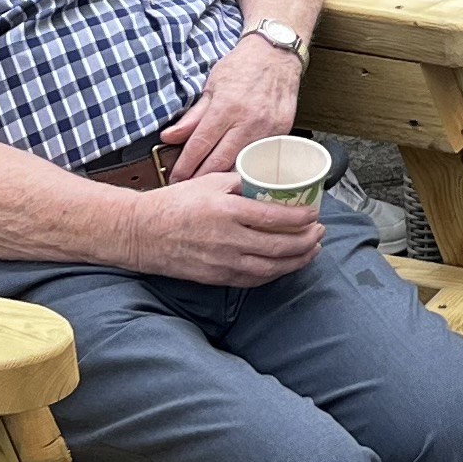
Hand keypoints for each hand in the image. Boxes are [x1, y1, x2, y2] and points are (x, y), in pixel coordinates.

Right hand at [130, 170, 323, 282]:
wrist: (142, 233)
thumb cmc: (174, 204)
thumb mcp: (209, 182)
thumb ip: (241, 182)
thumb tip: (269, 181)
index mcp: (228, 211)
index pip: (276, 218)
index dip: (302, 218)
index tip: (315, 213)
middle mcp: (228, 239)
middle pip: (280, 246)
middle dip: (308, 240)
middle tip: (320, 231)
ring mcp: (223, 262)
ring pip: (272, 267)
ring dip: (298, 260)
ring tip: (312, 250)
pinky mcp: (217, 277)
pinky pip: (254, 279)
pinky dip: (276, 273)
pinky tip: (286, 265)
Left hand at [161, 30, 302, 179]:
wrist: (276, 53)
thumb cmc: (242, 66)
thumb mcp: (211, 86)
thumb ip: (192, 116)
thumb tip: (169, 137)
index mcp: (226, 107)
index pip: (200, 145)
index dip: (185, 166)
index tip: (176, 177)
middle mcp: (248, 120)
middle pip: (220, 161)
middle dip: (200, 178)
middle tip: (188, 187)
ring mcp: (268, 128)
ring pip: (242, 164)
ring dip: (223, 176)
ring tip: (209, 183)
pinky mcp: (283, 132)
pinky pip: (260, 156)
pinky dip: (247, 165)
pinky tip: (235, 170)